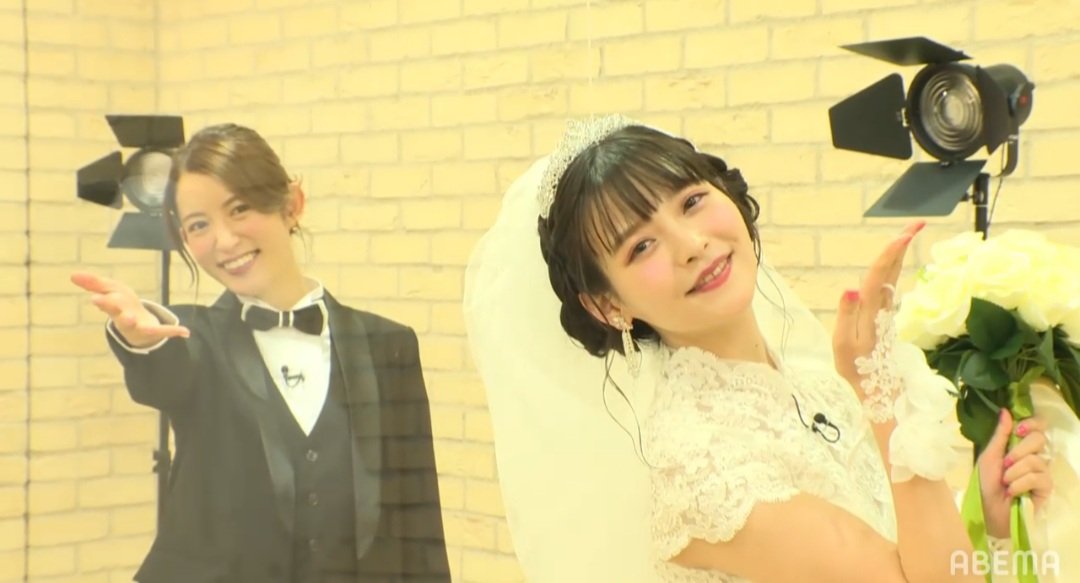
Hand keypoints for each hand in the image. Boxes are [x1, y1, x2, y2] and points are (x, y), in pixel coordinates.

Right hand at [71, 271, 189, 347]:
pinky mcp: (153, 331)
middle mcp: (123, 318)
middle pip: (118, 315)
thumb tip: (72, 275)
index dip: (103, 301)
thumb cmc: (121, 304)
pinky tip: (185, 331)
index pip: (107, 303)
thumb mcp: (110, 291)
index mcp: (114, 307)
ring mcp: (138, 326)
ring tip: (137, 322)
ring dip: (136, 323)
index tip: (95, 299)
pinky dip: (173, 332)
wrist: (137, 325)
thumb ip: (93, 283)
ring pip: (136, 326)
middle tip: (110, 309)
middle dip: (115, 311)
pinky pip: (163, 331)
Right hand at [832, 222, 923, 388]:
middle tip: (916, 222)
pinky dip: (893, 266)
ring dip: (899, 253)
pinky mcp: (884, 314)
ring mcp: (885, 310)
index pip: (879, 276)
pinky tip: (895, 258)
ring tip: (907, 232)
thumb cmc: (856, 368)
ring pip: (892, 275)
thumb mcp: (844, 345)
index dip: (890, 254)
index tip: (904, 235)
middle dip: (902, 245)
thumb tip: (851, 287)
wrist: (876, 388)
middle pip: (891, 270)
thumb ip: (846, 315)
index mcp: (870, 311)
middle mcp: (881, 307)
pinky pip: (889, 283)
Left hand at [978, 409, 1051, 537]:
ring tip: (1005, 483)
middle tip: (1005, 464)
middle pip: (1039, 439)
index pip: (1038, 427)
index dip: (1032, 424)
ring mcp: (1042, 472)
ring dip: (1014, 472)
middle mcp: (1034, 456)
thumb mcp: (989, 456)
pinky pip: (1037, 477)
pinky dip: (1020, 484)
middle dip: (1018, 451)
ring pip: (1035, 461)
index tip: (1019, 430)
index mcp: (1020, 446)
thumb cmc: (986, 483)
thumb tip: (1006, 410)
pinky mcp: (1046, 488)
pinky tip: (1013, 492)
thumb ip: (1000, 435)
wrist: (988, 510)